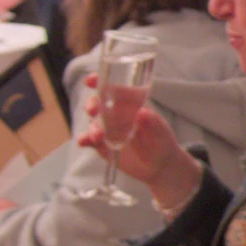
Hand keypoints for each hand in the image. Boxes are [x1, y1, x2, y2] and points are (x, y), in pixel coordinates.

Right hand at [76, 72, 202, 203]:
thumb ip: (152, 122)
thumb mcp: (161, 132)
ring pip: (93, 122)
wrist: (158, 166)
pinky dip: (84, 139)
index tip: (91, 80)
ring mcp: (106, 128)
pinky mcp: (101, 144)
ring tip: (97, 136)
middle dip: (92, 104)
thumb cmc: (161, 141)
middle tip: (92, 110)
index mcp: (129, 103)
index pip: (113, 87)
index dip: (100, 81)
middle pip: (98, 103)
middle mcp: (115, 113)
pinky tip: (83, 141)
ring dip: (92, 126)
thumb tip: (142, 113)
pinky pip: (88, 139)